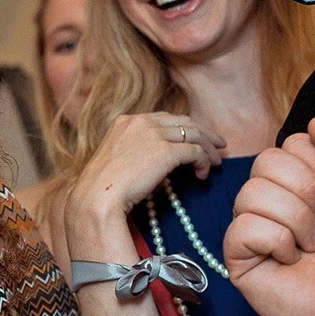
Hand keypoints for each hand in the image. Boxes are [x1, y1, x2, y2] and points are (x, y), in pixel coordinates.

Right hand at [65, 112, 225, 261]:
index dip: (183, 128)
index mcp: (126, 121)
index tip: (194, 139)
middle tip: (217, 145)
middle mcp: (141, 121)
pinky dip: (203, 161)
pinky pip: (195, 151)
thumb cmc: (102, 188)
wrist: (97, 197)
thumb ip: (135, 152)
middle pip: (183, 121)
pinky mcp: (165, 151)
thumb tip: (158, 162)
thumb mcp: (116, 160)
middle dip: (203, 133)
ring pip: (193, 133)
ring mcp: (153, 134)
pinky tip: (203, 174)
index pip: (164, 119)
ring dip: (208, 147)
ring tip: (217, 160)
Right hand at [224, 117, 314, 315]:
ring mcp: (250, 222)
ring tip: (311, 245)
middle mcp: (270, 194)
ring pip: (254, 192)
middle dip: (310, 192)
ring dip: (297, 222)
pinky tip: (290, 259)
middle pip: (269, 160)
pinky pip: (244, 226)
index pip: (294, 142)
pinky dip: (278, 243)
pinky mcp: (236, 252)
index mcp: (300, 175)